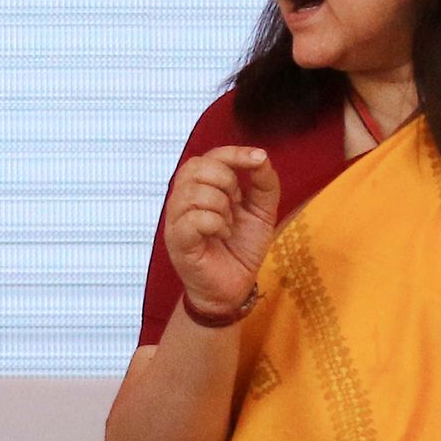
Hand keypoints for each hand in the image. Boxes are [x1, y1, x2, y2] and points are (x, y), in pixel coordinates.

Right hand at [161, 146, 280, 315]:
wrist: (234, 287)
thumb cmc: (241, 247)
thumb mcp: (262, 211)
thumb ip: (264, 182)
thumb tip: (260, 156)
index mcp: (200, 187)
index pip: (210, 156)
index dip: (234, 153)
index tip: (258, 159)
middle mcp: (183, 199)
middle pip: (197, 167)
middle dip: (227, 181)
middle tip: (237, 205)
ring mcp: (176, 219)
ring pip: (195, 192)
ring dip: (222, 207)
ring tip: (228, 224)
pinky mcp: (177, 240)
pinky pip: (194, 218)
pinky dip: (216, 224)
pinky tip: (221, 235)